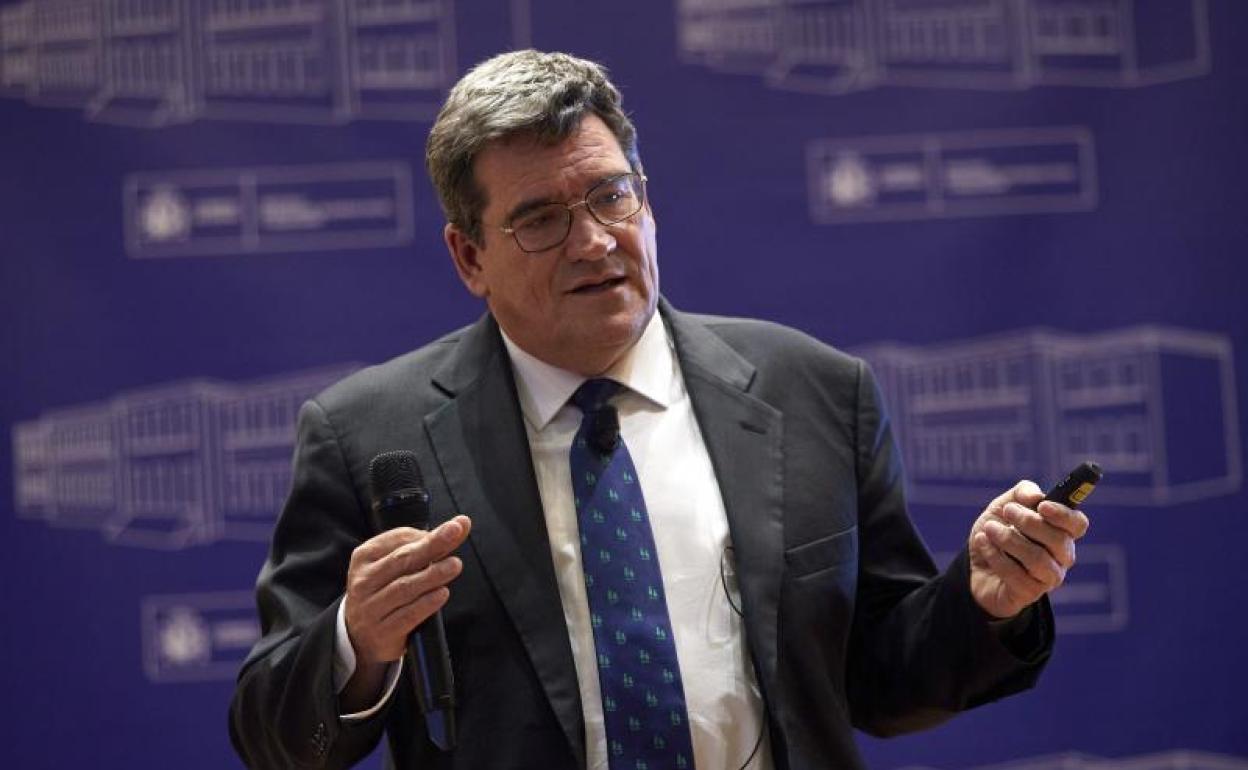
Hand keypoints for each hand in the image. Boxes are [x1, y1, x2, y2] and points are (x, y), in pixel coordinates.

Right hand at [344, 515, 471, 667]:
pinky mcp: (382, 633)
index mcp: (365, 557)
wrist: (361, 637)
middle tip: (455, 532)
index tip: (453, 529)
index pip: (397, 539)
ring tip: (455, 565)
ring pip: (404, 587)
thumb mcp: (395, 566)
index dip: (426, 534)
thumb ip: (427, 545)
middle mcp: (364, 581)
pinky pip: (407, 615)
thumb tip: (461, 524)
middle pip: (402, 559)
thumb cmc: (385, 591)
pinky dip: (426, 603)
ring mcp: (370, 608)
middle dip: (432, 545)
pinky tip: (442, 594)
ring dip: (432, 575)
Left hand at [968, 481, 1088, 618]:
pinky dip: (995, 555)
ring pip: (1038, 560)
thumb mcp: (1003, 506)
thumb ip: (1021, 494)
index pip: (1078, 524)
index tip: (1042, 506)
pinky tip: (982, 542)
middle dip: (1029, 522)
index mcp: (1061, 532)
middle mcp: (1062, 557)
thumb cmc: (997, 532)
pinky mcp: (1030, 593)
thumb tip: (1035, 496)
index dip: (1064, 515)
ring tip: (989, 529)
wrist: (975, 564)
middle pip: (1059, 541)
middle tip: (1007, 511)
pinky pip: (1016, 575)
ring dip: (1010, 540)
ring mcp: (1049, 578)